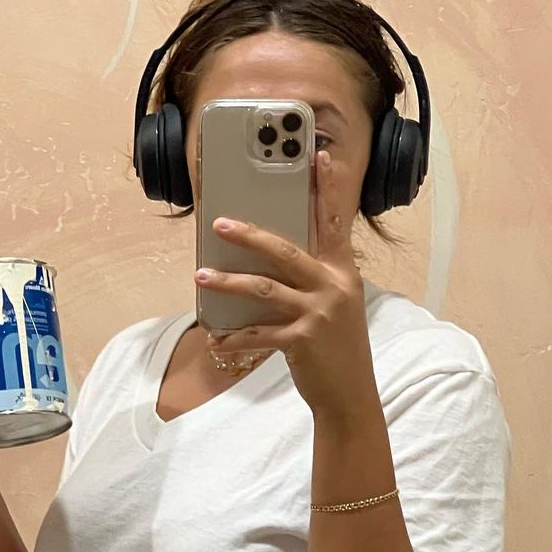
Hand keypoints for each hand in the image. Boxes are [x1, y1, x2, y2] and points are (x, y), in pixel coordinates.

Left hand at [193, 150, 376, 417]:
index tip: (320, 157)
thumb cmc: (336, 346)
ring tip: (201, 277)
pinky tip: (214, 339)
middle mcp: (334, 287)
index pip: (334, 222)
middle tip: (219, 223)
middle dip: (249, 235)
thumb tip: (268, 260)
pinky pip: (258, 333)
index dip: (328, 188)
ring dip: (228, 283)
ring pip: (264, 288)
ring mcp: (319, 313)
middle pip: (285, 251)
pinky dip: (233, 337)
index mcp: (342, 273)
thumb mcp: (335, 305)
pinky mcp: (303, 340)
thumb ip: (312, 279)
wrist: (350, 395)